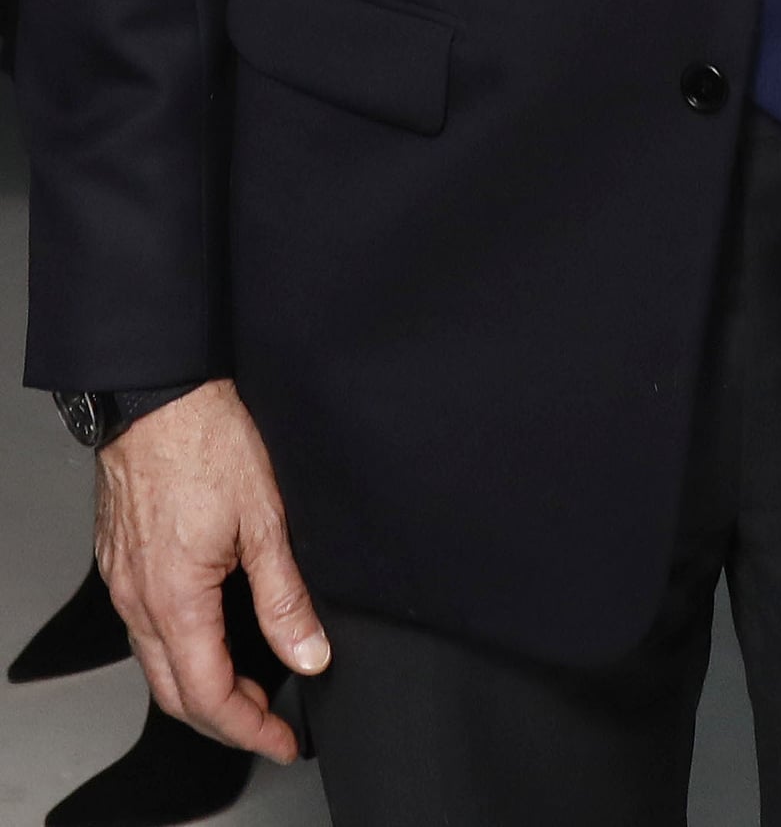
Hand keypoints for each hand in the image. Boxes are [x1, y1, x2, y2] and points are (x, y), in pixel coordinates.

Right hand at [94, 376, 328, 761]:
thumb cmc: (207, 441)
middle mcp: (139, 600)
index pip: (208, 696)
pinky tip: (211, 634)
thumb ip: (285, 597)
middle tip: (270, 722)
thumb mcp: (265, 519)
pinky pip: (144, 628)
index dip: (249, 728)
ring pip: (156, 663)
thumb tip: (308, 653)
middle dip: (225, 719)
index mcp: (175, 600)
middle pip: (176, 693)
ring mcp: (124, 582)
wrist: (158, 393)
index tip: (282, 740)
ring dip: (201, 686)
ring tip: (249, 683)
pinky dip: (180, 650)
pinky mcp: (120, 561)